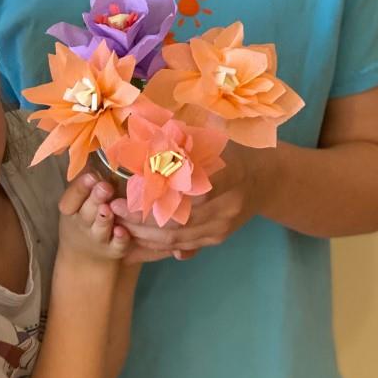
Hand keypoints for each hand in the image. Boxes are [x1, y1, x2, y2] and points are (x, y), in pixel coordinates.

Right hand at [58, 172, 130, 264]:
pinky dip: (120, 239)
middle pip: (87, 211)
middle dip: (95, 198)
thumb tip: (94, 148)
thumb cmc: (84, 216)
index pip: (71, 198)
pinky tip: (123, 231)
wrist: (84, 257)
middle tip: (104, 187)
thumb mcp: (77, 201)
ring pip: (101, 228)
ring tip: (108, 209)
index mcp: (71, 209)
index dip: (81, 187)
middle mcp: (83, 223)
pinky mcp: (114, 250)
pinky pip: (117, 245)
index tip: (91, 176)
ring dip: (104, 218)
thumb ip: (86, 181)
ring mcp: (98, 237)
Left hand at [110, 142, 271, 252]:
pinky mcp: (218, 238)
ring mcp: (224, 225)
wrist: (264, 178)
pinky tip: (135, 236)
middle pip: (180, 218)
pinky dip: (156, 243)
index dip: (159, 192)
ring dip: (143, 233)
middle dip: (141, 217)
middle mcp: (228, 203)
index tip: (130, 187)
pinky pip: (183, 246)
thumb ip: (177, 140)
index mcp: (229, 171)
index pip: (191, 188)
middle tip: (113, 207)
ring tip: (117, 222)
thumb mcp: (209, 135)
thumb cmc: (230, 148)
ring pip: (178, 237)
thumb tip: (138, 131)